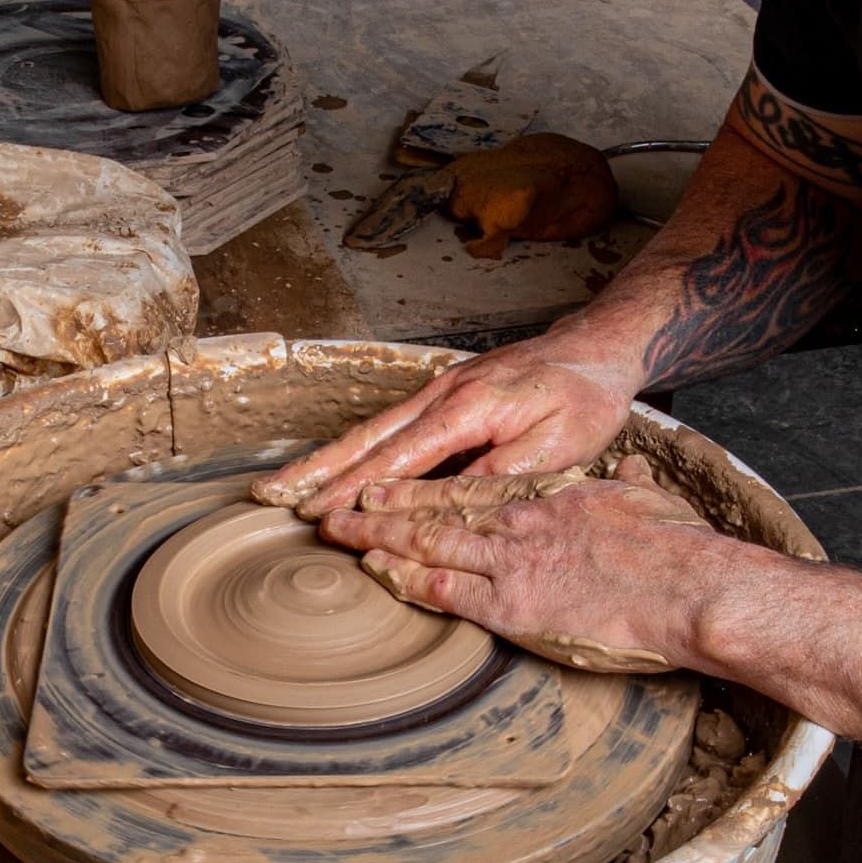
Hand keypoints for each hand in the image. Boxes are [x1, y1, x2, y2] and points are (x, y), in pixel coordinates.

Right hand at [254, 326, 639, 518]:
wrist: (593, 347)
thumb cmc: (582, 397)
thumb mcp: (560, 444)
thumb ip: (503, 474)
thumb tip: (452, 503)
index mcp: (468, 407)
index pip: (400, 457)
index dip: (356, 489)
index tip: (320, 515)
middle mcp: (442, 394)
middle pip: (366, 437)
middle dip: (315, 470)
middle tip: (268, 497)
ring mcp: (438, 391)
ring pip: (370, 430)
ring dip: (325, 459)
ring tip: (282, 487)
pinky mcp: (442, 396)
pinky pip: (389, 427)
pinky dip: (354, 449)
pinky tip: (334, 468)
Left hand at [314, 457, 726, 673]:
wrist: (686, 585)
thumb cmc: (678, 546)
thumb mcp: (648, 498)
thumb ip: (629, 481)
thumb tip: (632, 467)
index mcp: (548, 498)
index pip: (471, 487)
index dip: (423, 487)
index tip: (389, 483)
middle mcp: (519, 523)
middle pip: (436, 510)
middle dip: (383, 508)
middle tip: (339, 505)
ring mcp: (511, 562)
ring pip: (428, 542)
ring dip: (377, 538)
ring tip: (337, 533)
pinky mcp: (513, 606)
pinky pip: (444, 590)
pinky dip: (404, 578)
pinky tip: (375, 572)